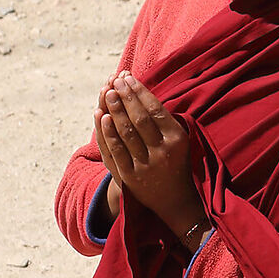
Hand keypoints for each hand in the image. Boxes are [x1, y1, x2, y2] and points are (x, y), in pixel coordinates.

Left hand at [95, 73, 204, 247]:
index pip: (155, 110)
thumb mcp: (178, 140)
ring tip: (107, 91)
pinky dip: (106, 133)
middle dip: (125, 97)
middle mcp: (162, 152)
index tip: (128, 77)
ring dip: (115, 110)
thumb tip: (137, 88)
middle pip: (140, 119)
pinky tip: (100, 115)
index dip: (140, 92)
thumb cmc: (174, 162)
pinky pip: (116, 152)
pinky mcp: (130, 177)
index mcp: (177, 139)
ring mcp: (146, 166)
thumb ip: (162, 118)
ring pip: (126, 133)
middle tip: (115, 80)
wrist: (174, 200)